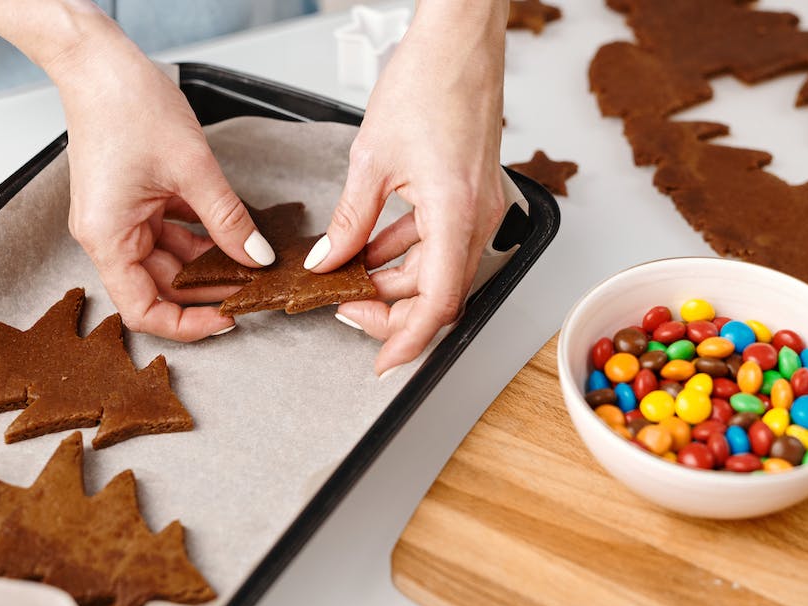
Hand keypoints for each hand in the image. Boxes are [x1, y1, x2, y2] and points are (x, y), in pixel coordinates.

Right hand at [48, 25, 276, 339]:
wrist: (100, 64)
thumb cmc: (127, 106)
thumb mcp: (192, 169)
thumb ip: (227, 220)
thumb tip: (256, 257)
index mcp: (108, 238)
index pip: (143, 309)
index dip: (187, 324)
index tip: (228, 320)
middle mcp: (108, 235)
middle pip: (159, 287)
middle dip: (206, 291)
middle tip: (254, 289)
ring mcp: (120, 217)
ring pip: (169, 260)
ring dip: (207, 264)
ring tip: (251, 264)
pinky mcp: (133, 200)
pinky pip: (169, 232)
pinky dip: (200, 237)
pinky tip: (233, 235)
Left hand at [305, 2, 507, 375]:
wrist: (460, 41)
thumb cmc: (427, 83)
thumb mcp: (370, 161)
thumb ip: (349, 221)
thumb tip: (329, 262)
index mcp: (456, 214)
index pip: (439, 303)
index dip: (408, 340)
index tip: (381, 362)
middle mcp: (477, 218)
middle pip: (437, 292)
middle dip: (390, 308)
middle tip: (343, 307)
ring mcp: (478, 207)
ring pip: (436, 269)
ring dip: (394, 279)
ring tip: (347, 276)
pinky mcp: (470, 194)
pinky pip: (438, 240)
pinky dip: (404, 251)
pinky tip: (369, 247)